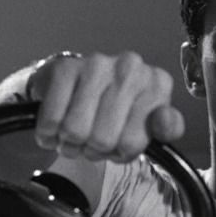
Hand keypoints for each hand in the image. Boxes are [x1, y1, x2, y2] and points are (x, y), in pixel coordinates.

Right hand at [29, 51, 184, 161]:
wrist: (78, 86)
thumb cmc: (118, 112)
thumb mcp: (148, 125)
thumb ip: (166, 129)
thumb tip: (167, 125)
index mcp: (157, 84)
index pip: (133, 144)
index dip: (121, 152)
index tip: (120, 142)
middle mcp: (132, 68)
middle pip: (103, 140)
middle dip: (93, 149)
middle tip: (93, 140)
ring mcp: (98, 64)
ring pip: (76, 131)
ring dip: (70, 143)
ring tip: (77, 134)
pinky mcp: (65, 66)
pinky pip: (52, 119)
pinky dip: (48, 133)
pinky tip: (57, 126)